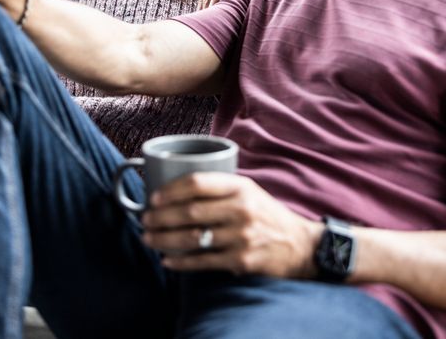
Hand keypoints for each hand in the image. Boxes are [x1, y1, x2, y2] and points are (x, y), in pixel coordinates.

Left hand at [140, 172, 320, 277]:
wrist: (300, 245)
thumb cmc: (266, 215)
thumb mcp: (249, 191)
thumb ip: (220, 187)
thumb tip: (175, 188)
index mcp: (240, 187)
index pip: (198, 183)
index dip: (171, 190)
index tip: (154, 197)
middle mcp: (241, 210)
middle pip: (190, 212)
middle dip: (161, 216)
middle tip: (145, 219)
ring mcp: (241, 237)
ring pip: (192, 238)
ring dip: (164, 239)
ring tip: (149, 238)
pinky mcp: (240, 261)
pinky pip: (202, 261)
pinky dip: (180, 261)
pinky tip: (167, 260)